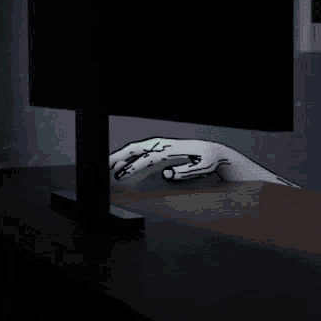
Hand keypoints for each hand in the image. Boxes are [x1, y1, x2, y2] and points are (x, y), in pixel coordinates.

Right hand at [109, 137, 225, 186]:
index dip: (133, 167)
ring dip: (122, 156)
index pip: (148, 157)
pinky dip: (131, 157)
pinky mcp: (162, 149)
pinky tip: (124, 165)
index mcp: (172, 149)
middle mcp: (164, 144)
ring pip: (137, 149)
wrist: (214, 152)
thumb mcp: (202, 168)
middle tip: (106, 167)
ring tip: (109, 166)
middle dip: (119, 157)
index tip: (120, 175)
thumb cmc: (209, 160)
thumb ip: (185, 171)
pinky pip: (142, 151)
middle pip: (137, 148)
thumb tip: (166, 174)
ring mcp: (162, 145)